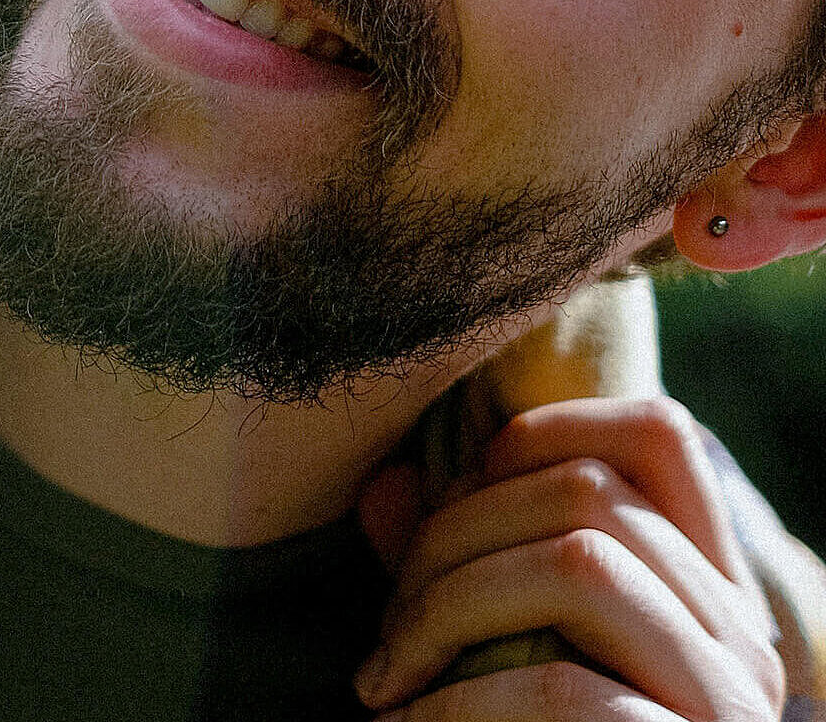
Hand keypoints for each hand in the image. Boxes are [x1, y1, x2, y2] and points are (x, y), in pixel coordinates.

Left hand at [353, 397, 785, 719]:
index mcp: (704, 584)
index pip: (657, 431)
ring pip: (582, 565)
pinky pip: (570, 691)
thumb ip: (452, 567)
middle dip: (451, 537)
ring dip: (449, 608)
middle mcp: (741, 633)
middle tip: (384, 629)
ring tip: (386, 683)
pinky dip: (463, 706)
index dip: (536, 435)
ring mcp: (729, 703)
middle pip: (590, 491)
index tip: (442, 509)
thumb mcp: (496, 648)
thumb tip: (384, 486)